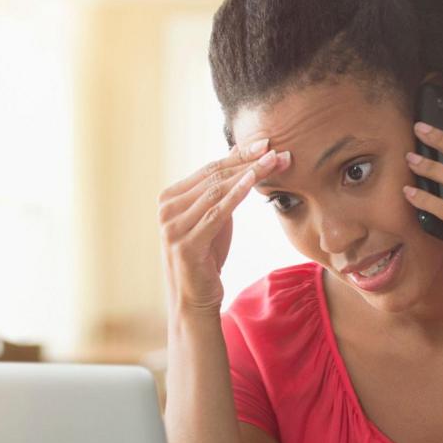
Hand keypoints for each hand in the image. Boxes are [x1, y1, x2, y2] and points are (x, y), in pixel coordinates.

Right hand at [158, 139, 290, 314]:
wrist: (195, 300)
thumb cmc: (207, 258)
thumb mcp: (215, 218)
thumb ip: (222, 189)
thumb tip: (242, 153)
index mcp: (169, 198)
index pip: (209, 169)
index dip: (239, 154)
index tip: (266, 142)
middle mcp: (166, 209)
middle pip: (214, 177)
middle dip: (247, 161)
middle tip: (275, 149)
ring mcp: (172, 226)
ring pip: (216, 192)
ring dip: (248, 173)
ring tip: (274, 161)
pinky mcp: (185, 244)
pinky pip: (216, 214)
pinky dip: (236, 195)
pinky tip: (254, 181)